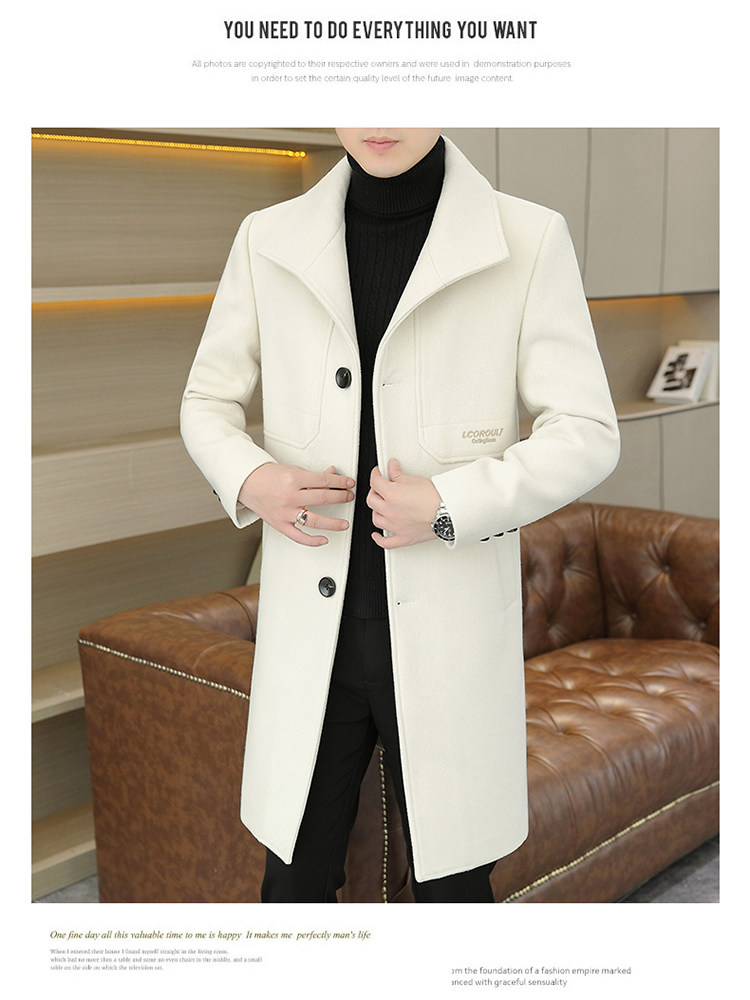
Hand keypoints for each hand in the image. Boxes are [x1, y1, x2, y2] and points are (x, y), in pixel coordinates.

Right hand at [238, 463, 354, 546]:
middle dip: (340, 497)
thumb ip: (314, 475)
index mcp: (293, 478)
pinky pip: (299, 536)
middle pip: (323, 498)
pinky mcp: (280, 524)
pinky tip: (325, 539)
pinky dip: (313, 540)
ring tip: (344, 523)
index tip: (349, 484)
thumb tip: (333, 473)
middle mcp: (289, 496)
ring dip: (333, 523)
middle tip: (349, 497)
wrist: (246, 483)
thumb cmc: (268, 476)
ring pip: (315, 520)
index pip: (324, 481)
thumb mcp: (293, 470)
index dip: (340, 482)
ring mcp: (285, 512)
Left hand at [367, 459, 440, 548]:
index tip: (377, 473)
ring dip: (376, 511)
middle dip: (374, 491)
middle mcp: (390, 511)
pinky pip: (386, 542)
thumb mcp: (415, 480)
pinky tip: (376, 535)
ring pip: (376, 519)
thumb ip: (398, 475)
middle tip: (380, 487)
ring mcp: (395, 526)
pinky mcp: (404, 538)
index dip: (375, 474)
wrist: (449, 512)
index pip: (375, 482)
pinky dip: (379, 539)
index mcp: (392, 495)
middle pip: (372, 500)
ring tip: (382, 506)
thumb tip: (392, 468)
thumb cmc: (436, 497)